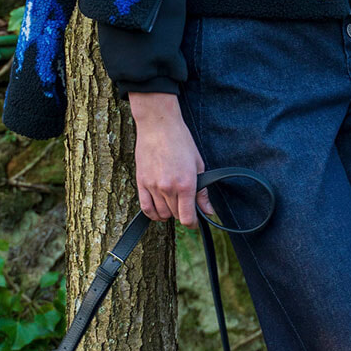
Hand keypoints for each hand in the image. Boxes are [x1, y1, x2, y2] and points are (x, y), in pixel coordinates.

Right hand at [127, 92, 216, 224]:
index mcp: (186, 184)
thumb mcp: (198, 165)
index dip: (193, 224)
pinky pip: (145, 208)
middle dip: (182, 213)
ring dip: (168, 213)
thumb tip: (209, 211)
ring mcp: (153, 186)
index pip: (187, 218)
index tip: (195, 221)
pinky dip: (153, 213)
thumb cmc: (181, 142)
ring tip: (173, 203)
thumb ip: (203, 192)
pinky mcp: (141, 182)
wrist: (159, 126)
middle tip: (186, 204)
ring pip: (161, 214)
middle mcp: (168, 188)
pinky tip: (159, 210)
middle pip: (175, 216)